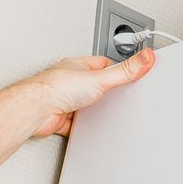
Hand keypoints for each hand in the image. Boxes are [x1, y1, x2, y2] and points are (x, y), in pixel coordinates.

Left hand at [19, 45, 156, 138]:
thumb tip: (146, 57)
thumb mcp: (101, 78)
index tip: (131, 73)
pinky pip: (78, 123)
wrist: (36, 110)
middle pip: (96, 85)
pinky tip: (90, 127)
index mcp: (79, 66)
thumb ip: (126, 70)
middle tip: (120, 94)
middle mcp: (71, 81)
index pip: (104, 64)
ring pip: (86, 105)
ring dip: (95, 109)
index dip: (118, 69)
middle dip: (107, 92)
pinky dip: (85, 126)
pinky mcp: (62, 119)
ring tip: (105, 111)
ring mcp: (66, 100)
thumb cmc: (56, 88)